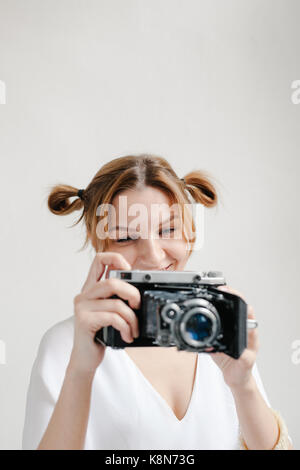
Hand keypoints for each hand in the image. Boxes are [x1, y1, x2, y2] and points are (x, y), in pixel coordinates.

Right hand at [69, 252, 140, 375]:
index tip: (129, 271)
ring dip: (131, 318)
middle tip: (138, 306)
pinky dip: (126, 327)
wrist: (85, 359)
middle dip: (132, 293)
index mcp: (91, 289)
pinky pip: (113, 317)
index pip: (99, 260)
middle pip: (112, 281)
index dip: (116, 259)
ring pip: (115, 302)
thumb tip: (139, 294)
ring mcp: (82, 307)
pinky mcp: (84, 320)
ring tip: (134, 329)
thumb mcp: (111, 313)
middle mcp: (84, 295)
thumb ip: (118, 299)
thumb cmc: (100, 335)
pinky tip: (127, 336)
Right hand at [206, 285, 258, 389]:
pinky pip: (212, 325)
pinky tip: (201, 316)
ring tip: (208, 294)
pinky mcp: (218, 337)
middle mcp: (238, 329)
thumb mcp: (245, 364)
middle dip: (225, 294)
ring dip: (215, 304)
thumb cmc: (243, 371)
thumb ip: (244, 358)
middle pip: (233, 306)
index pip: (245, 308)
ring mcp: (228, 332)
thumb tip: (241, 350)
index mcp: (247, 332)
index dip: (238, 297)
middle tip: (217, 288)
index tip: (229, 291)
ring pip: (222, 313)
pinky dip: (206, 319)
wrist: (236, 380)